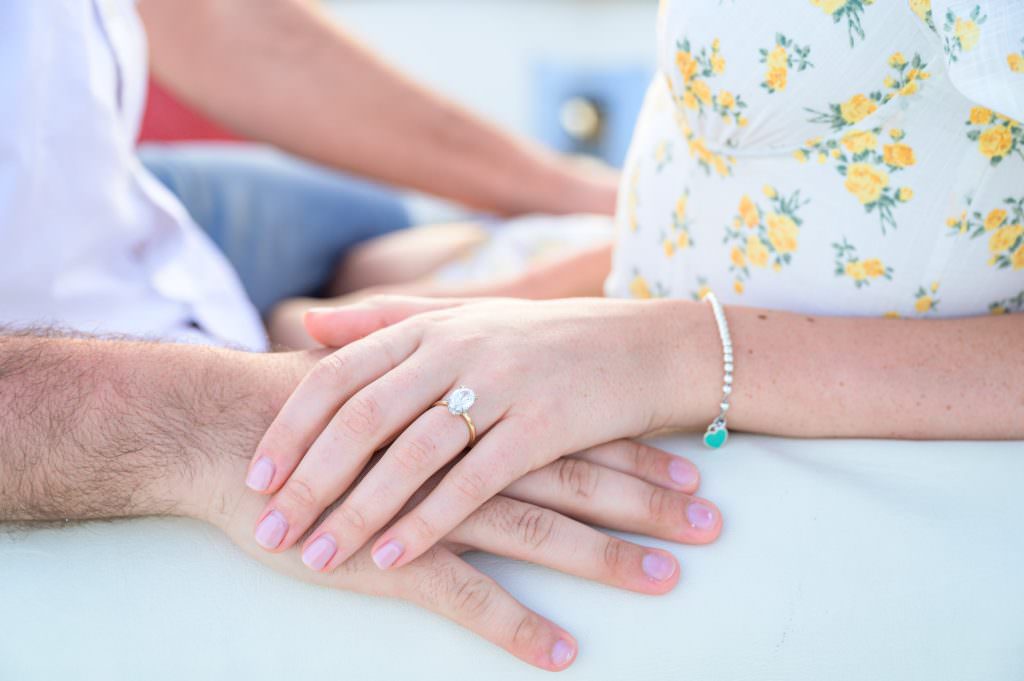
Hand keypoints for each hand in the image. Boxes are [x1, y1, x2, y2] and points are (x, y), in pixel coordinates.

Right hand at [212, 438, 717, 670]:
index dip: (632, 451)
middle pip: (574, 480)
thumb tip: (487, 397)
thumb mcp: (388, 383)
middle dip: (647, 502)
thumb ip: (442, 390)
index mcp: (471, 417)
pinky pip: (468, 598)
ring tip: (667, 580)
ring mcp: (434, 510)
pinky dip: (516, 629)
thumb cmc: (313, 411)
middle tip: (713, 521)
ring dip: (606, 558)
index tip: (690, 467)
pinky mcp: (396, 558)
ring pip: (538, 534)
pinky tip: (561, 656)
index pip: (569, 433)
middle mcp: (466, 459)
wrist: (234, 435)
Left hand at [247, 295, 719, 571]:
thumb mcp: (462, 318)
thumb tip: (309, 326)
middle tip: (269, 529)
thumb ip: (383, 320)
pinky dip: (428, 524)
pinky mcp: (543, 426)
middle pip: (363, 418)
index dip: (292, 427)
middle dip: (309, 480)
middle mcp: (458, 350)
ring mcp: (501, 386)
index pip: (340, 375)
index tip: (256, 475)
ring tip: (317, 554)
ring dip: (358, 511)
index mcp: (431, 327)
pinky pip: (473, 483)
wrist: (643, 346)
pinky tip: (392, 559)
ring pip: (411, 455)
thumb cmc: (543, 340)